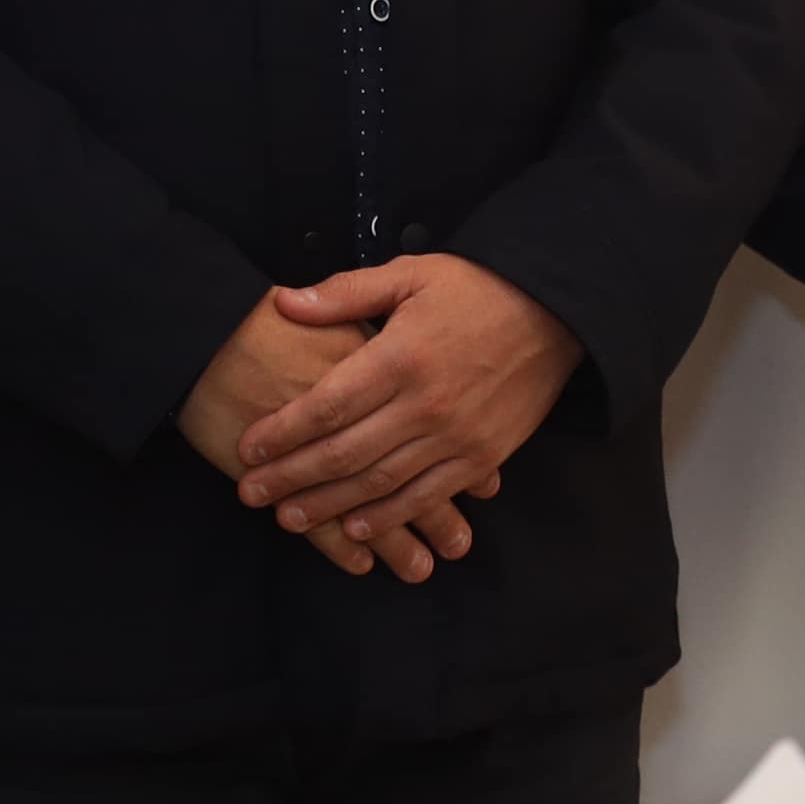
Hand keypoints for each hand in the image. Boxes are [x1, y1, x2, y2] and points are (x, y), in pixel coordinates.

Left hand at [172, 293, 463, 580]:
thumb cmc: (478, 288)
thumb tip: (283, 302)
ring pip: (380, 483)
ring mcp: (455, 436)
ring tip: (289, 520)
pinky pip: (427, 496)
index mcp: (401, 357)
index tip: (247, 448)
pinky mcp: (482, 457)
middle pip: (344, 453)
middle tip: (250, 495)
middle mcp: (425, 404)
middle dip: (291, 477)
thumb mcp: (411, 273)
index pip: (327, 406)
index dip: (283, 432)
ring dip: (329, 506)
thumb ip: (346, 293)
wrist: (557, 312)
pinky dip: (389, 517)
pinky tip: (355, 530)